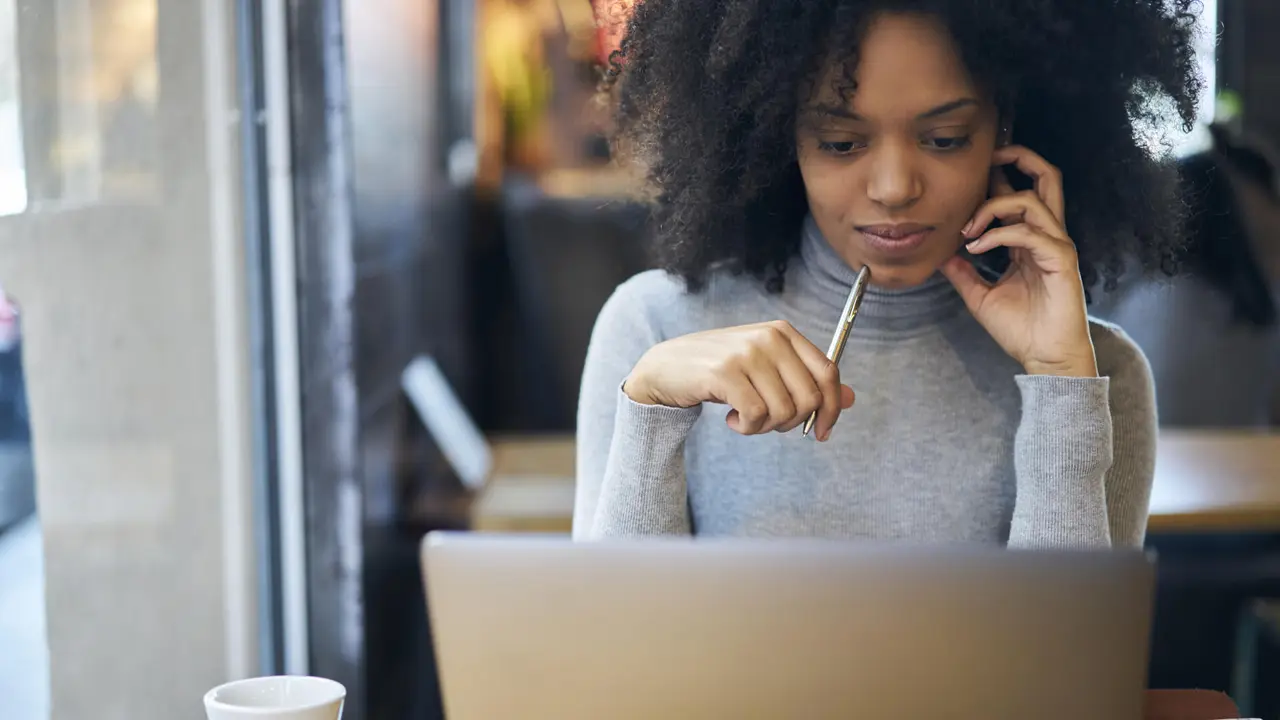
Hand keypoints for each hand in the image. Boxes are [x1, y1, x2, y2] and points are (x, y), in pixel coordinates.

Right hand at [624, 320, 855, 440]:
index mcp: (783, 332)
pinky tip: (733, 420)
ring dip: (766, 427)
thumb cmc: (721, 371)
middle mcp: (768, 338)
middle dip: (793, 422)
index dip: (832, 408)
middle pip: (809, 397)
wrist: (667, 367)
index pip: (828, 372)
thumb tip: (851, 399)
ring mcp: (746, 353)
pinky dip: (747, 428)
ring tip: (746, 419)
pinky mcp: (724, 373)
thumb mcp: (767, 370)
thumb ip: (806, 381)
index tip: (822, 432)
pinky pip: (755, 416)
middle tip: (768, 423)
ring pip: (783, 411)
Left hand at [939, 145, 1098, 377]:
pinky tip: (976, 248)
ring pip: (1032, 200)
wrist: (1045, 358)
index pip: (1018, 194)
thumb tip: (938, 257)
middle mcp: (1047, 236)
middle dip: (1019, 157)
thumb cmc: (1021, 329)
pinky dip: (999, 235)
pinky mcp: (1062, 261)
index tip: (962, 186)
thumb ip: (962, 273)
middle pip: (1046, 178)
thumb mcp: (980, 296)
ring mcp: (1057, 246)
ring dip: (993, 207)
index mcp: (1030, 240)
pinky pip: (1030, 233)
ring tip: (967, 231)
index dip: (996, 179)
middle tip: (986, 157)